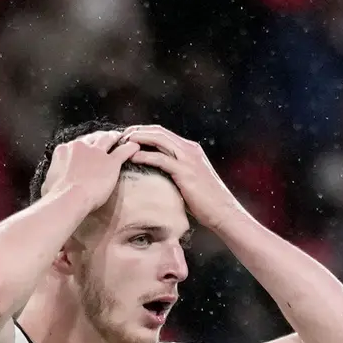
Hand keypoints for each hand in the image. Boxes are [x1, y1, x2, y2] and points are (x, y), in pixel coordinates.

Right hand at [41, 131, 140, 211]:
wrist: (70, 198)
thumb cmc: (56, 195)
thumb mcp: (48, 184)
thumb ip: (52, 179)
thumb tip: (49, 184)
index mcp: (64, 150)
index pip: (75, 144)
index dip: (83, 145)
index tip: (86, 148)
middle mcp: (80, 147)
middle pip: (92, 138)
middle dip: (99, 137)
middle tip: (105, 137)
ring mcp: (96, 153)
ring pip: (107, 139)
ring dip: (114, 137)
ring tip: (119, 137)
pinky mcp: (111, 162)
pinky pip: (123, 151)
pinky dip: (130, 148)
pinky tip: (135, 147)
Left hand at [122, 125, 246, 230]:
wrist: (222, 211)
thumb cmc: (205, 201)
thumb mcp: (190, 180)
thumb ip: (175, 171)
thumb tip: (156, 174)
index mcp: (190, 149)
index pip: (162, 132)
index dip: (143, 132)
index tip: (128, 138)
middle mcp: (189, 149)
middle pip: (158, 131)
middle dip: (137, 131)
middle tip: (120, 137)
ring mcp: (188, 158)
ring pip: (159, 139)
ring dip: (138, 138)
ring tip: (122, 144)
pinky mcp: (185, 171)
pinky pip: (160, 158)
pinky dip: (145, 155)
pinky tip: (133, 158)